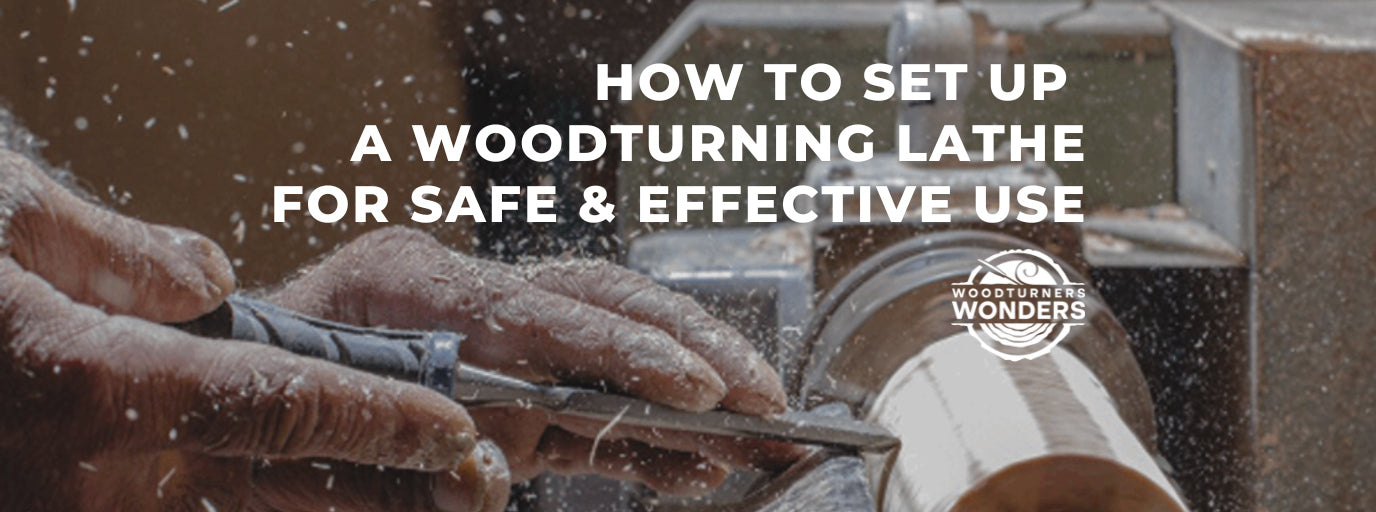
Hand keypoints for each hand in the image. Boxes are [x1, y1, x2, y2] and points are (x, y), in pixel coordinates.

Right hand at [0, 150, 507, 511]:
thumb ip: (112, 253)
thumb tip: (206, 283)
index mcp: (83, 387)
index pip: (270, 407)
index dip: (376, 420)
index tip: (456, 430)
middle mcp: (83, 480)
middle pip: (272, 499)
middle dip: (385, 499)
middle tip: (479, 490)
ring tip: (432, 509)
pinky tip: (317, 503)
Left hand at [271, 226, 805, 494]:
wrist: (220, 420)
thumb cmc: (248, 430)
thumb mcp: (302, 458)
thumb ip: (398, 474)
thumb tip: (491, 475)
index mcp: (403, 286)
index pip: (537, 306)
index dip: (622, 350)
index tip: (693, 387)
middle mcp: (460, 294)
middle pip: (598, 300)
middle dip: (691, 350)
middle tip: (766, 402)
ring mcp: (489, 334)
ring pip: (611, 338)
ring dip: (693, 383)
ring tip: (766, 426)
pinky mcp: (506, 381)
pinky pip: (590, 399)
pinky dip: (647, 430)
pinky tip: (698, 459)